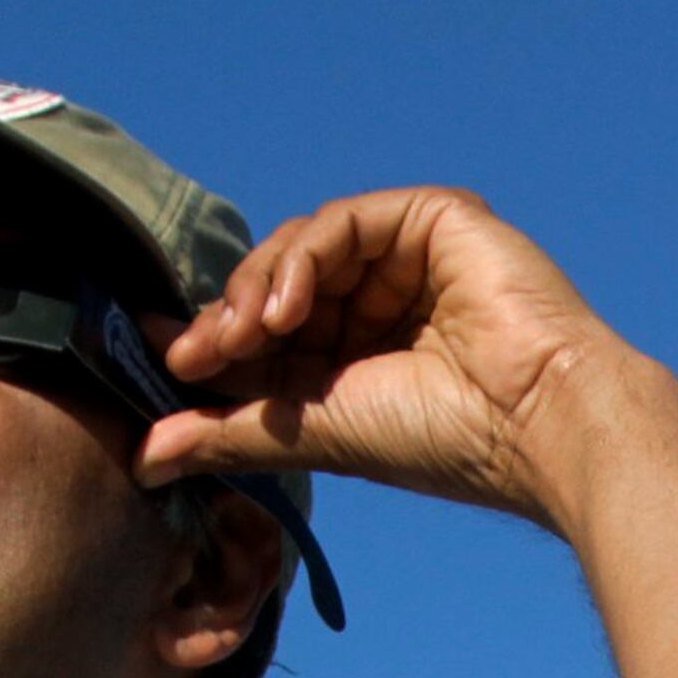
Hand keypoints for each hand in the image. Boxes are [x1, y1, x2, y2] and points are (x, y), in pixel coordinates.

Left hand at [144, 186, 652, 524]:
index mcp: (363, 353)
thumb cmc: (445, 442)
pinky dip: (302, 259)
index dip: (210, 341)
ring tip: (244, 336)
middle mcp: (383, 300)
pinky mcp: (431, 219)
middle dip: (226, 319)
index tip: (157, 358)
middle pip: (275, 285)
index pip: (268, 332)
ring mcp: (407, 256)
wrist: (535, 425)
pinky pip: (343, 223)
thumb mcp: (314, 434)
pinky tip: (288, 308)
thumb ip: (230, 433)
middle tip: (194, 354)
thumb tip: (143, 459)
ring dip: (256, 290)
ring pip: (301, 248)